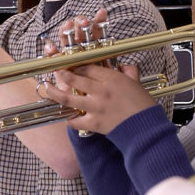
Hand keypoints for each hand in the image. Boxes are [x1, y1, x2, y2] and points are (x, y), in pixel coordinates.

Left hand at [41, 9, 153, 134]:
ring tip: (48, 88)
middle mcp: (101, 91)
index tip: (72, 66)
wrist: (146, 128)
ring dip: (55, 93)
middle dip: (63, 74)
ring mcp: (95, 107)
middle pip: (74, 78)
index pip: (88, 68)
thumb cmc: (144, 106)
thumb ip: (129, 72)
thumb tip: (124, 66)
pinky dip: (69, 119)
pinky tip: (66, 116)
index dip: (77, 66)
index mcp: (112, 79)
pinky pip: (76, 121)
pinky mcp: (94, 123)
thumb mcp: (137, 84)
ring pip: (68, 98)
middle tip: (58, 73)